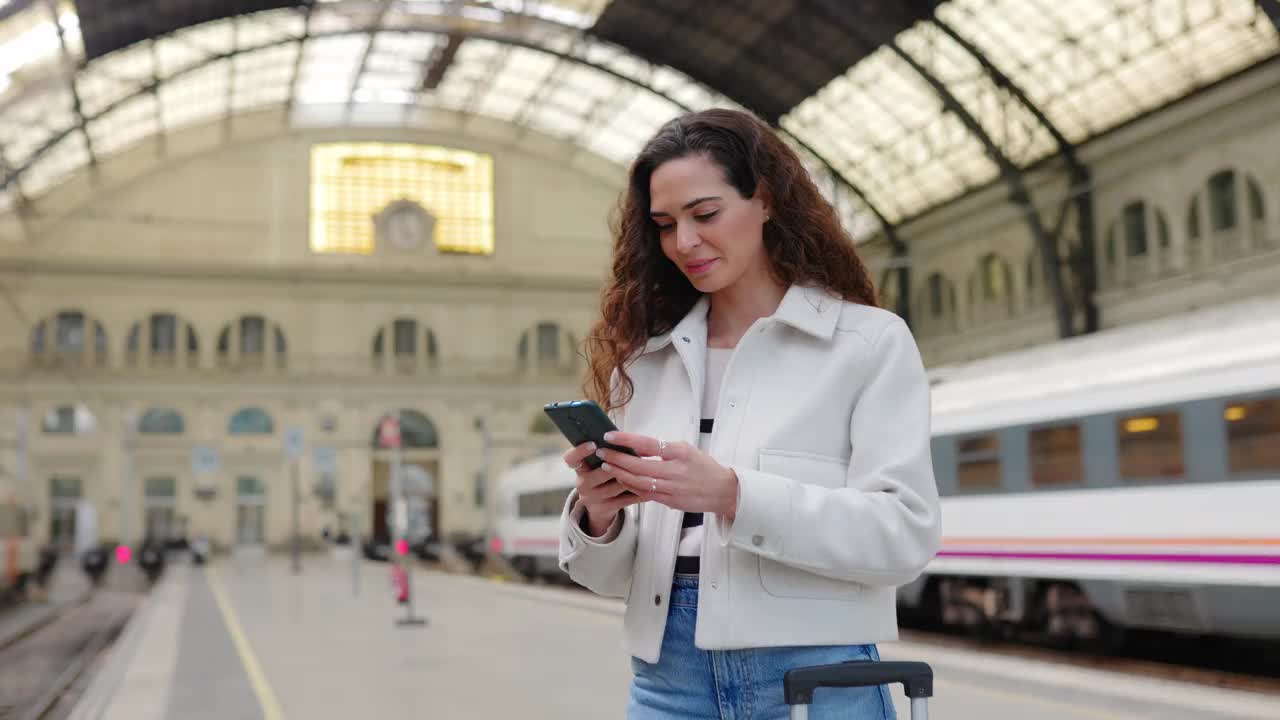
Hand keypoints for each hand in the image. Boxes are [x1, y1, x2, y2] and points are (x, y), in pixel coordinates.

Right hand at [563, 441, 643, 535]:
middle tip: (634, 455)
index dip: (580, 451)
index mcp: (579, 468)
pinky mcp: (604, 509)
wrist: (600, 506)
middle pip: (601, 472)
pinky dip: (640, 493)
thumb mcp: (598, 464)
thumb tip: (626, 439)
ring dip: (634, 477)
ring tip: (650, 469)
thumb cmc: (603, 475)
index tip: (594, 444)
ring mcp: (591, 498)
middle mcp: (582, 483)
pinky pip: (626, 499)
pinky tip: (651, 487)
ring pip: (617, 485)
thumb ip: (607, 452)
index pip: (571, 458)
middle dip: (619, 464)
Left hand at [595, 431, 738, 521]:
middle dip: (617, 458)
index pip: (648, 443)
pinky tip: (621, 480)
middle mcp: (675, 470)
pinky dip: (631, 486)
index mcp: (680, 452)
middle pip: (639, 465)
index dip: (626, 440)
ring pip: (639, 481)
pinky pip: (646, 494)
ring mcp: (672, 488)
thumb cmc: (703, 467)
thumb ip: (662, 448)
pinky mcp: (670, 501)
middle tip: (602, 452)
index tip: (610, 435)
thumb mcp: (685, 450)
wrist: (723, 490)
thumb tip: (636, 444)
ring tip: (606, 466)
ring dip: (620, 474)